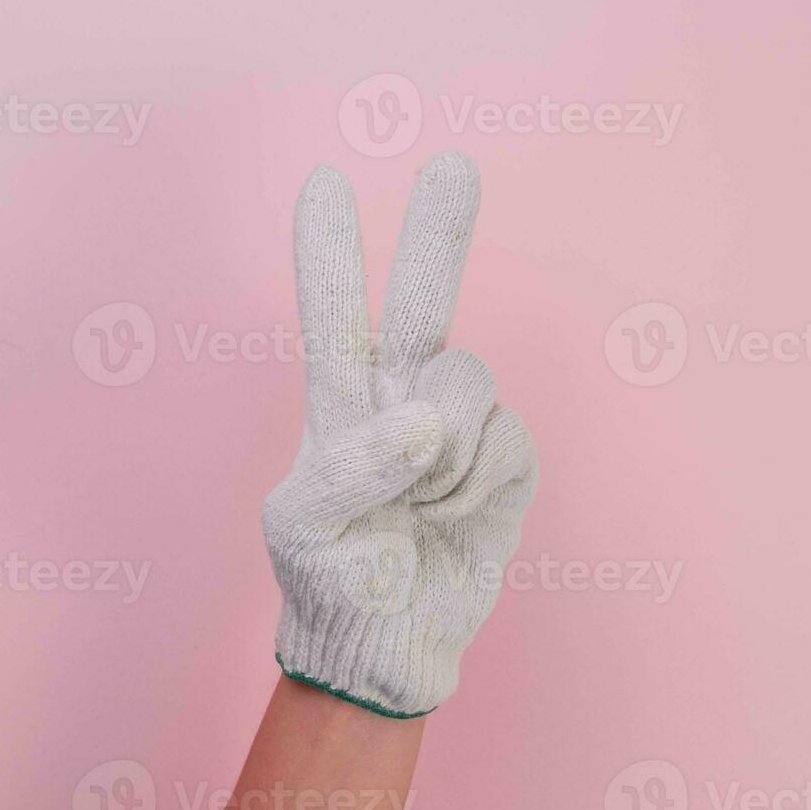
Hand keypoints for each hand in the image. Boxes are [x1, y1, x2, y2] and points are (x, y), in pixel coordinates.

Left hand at [263, 152, 537, 718]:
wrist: (392, 643)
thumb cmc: (330, 578)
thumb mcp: (303, 527)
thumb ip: (352, 463)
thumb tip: (425, 418)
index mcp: (339, 402)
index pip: (333, 315)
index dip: (329, 251)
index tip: (322, 182)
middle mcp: (402, 396)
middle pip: (424, 304)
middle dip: (438, 235)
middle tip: (452, 165)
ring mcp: (459, 425)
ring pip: (470, 382)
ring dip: (444, 453)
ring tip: (416, 504)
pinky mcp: (505, 458)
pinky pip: (507, 440)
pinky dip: (478, 486)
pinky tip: (451, 516)